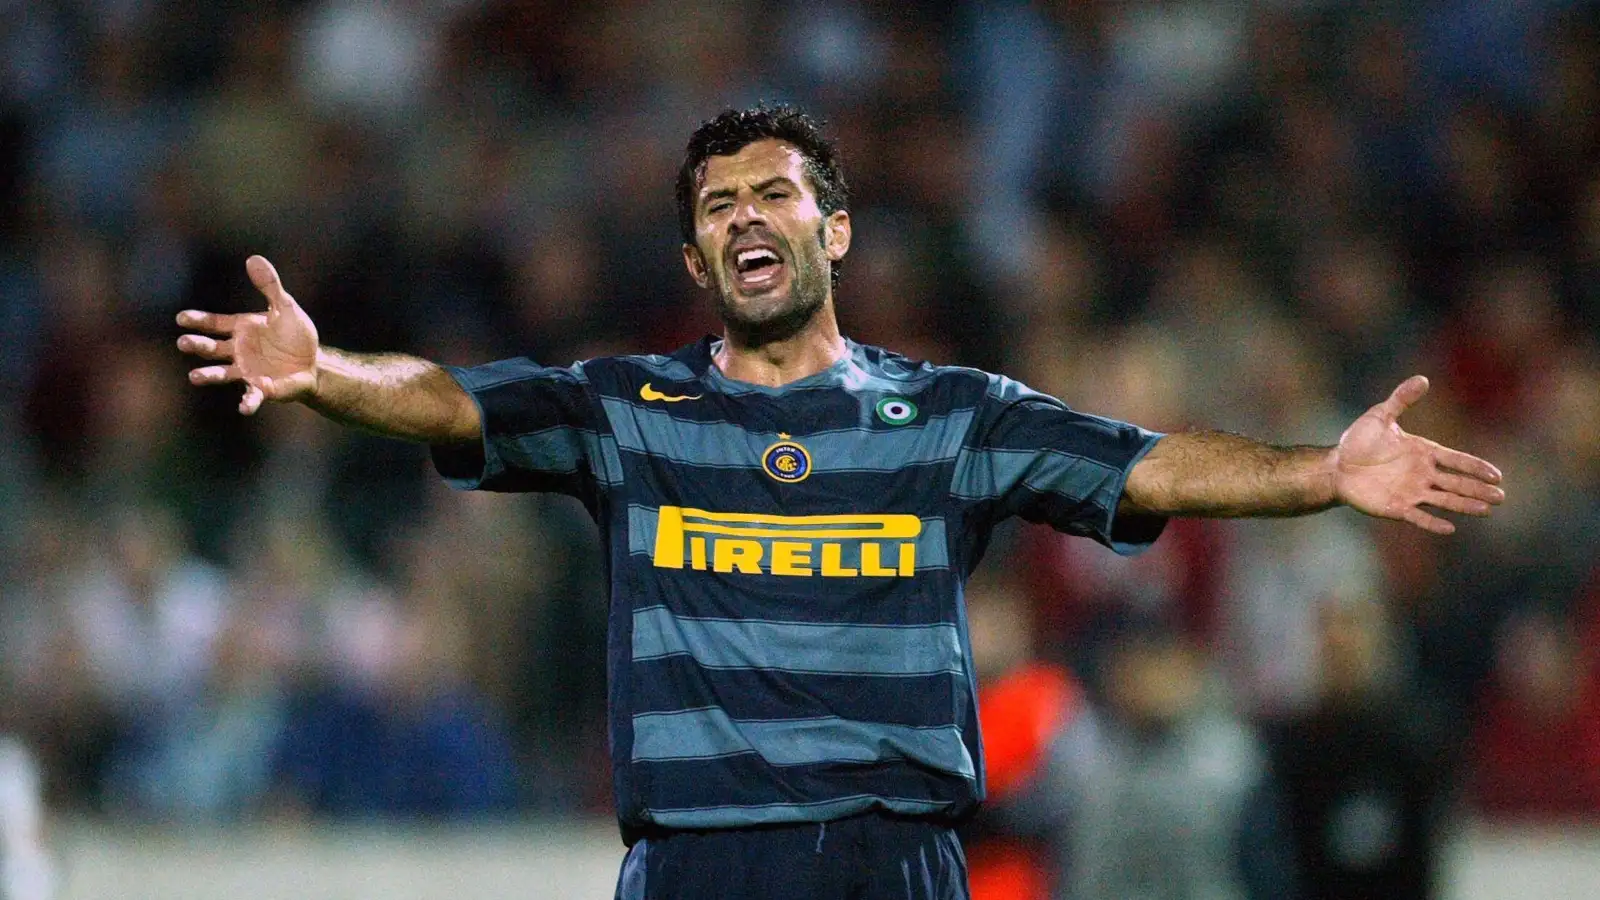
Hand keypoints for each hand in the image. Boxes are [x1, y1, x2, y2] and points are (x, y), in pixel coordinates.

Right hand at [177, 256, 318, 414]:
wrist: (313, 362)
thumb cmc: (296, 335)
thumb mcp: (285, 307)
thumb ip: (270, 286)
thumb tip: (254, 258)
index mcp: (241, 329)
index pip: (214, 324)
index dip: (198, 321)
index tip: (181, 319)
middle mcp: (237, 351)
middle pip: (212, 348)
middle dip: (198, 345)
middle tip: (184, 342)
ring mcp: (246, 370)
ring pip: (222, 373)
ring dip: (209, 375)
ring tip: (194, 376)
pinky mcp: (261, 388)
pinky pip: (253, 395)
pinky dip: (249, 400)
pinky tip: (245, 406)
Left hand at [1333, 375, 1504, 533]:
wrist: (1337, 466)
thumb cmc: (1358, 440)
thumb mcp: (1380, 416)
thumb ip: (1401, 399)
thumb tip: (1422, 379)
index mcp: (1423, 452)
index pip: (1456, 460)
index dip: (1475, 467)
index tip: (1496, 475)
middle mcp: (1423, 474)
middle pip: (1457, 483)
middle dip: (1478, 489)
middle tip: (1501, 496)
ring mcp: (1411, 492)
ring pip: (1444, 500)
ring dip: (1465, 505)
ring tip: (1487, 510)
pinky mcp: (1397, 507)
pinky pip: (1418, 517)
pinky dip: (1433, 522)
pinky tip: (1450, 528)